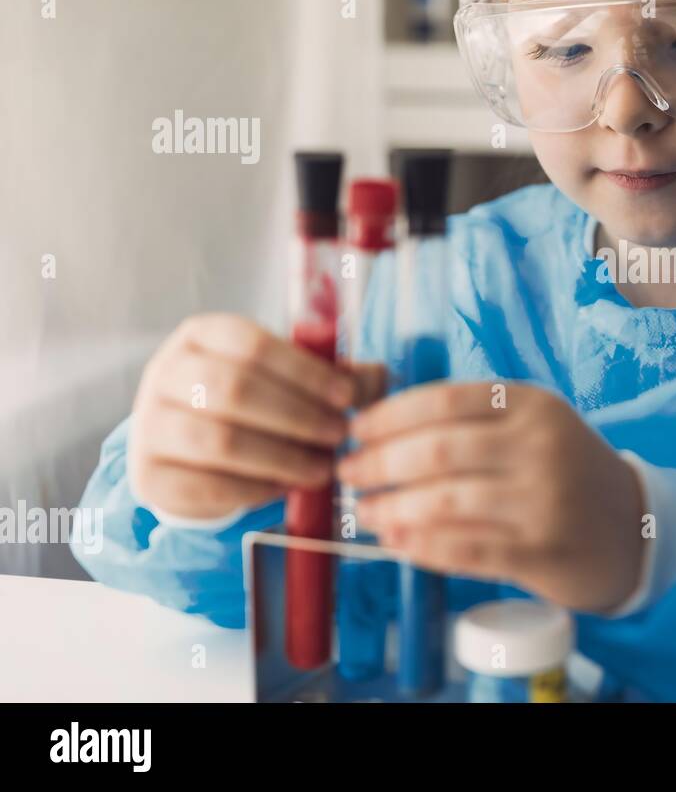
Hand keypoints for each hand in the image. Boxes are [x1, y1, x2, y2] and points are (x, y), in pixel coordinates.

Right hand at [128, 313, 385, 519]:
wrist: (193, 450)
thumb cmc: (254, 403)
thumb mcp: (291, 379)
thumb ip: (335, 375)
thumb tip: (378, 381)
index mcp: (203, 335)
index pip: (252, 343)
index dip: (305, 371)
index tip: (348, 396)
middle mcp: (166, 372)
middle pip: (233, 389)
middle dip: (297, 415)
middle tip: (340, 435)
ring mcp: (150, 424)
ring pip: (217, 440)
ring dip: (281, 457)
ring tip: (322, 468)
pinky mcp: (148, 475)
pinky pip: (205, 485)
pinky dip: (253, 489)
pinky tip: (286, 487)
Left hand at [340, 382, 647, 614]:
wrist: (635, 527)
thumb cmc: (566, 470)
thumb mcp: (534, 426)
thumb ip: (474, 421)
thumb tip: (381, 431)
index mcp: (532, 405)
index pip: (444, 400)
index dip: (389, 416)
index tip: (354, 430)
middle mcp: (540, 447)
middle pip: (438, 451)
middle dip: (379, 463)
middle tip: (347, 474)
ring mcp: (543, 501)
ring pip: (446, 503)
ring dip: (392, 509)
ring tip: (365, 514)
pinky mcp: (540, 551)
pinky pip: (465, 549)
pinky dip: (422, 547)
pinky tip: (398, 544)